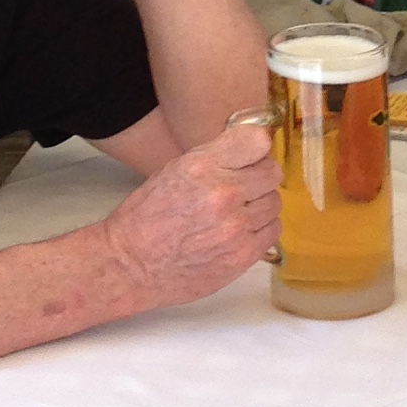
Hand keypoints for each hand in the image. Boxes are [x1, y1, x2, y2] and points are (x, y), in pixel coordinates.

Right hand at [99, 116, 281, 312]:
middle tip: (243, 186)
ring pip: (274, 202)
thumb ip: (213, 158)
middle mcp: (223, 193)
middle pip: (272, 172)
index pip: (257, 141)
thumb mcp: (173, 170)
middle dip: (259, 176)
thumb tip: (250, 149)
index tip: (250, 155)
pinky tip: (240, 231)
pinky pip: (272, 231)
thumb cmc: (146, 216)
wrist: (131, 265)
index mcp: (202, 166)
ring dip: (259, 204)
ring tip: (236, 212)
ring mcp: (236, 226)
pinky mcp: (243, 255)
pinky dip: (260, 229)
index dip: (256, 148)